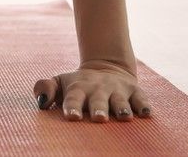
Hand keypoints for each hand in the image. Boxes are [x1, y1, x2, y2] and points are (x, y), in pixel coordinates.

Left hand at [33, 59, 151, 122]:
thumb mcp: (59, 82)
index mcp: (79, 88)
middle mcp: (98, 88)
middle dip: (99, 109)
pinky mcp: (134, 90)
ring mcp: (117, 89)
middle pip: (98, 99)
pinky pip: (140, 98)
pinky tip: (146, 114)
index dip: (72, 107)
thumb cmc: (78, 85)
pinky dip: (144, 105)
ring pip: (120, 99)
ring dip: (122, 108)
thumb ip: (46, 88)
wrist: (106, 68)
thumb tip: (40, 101)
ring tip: (125, 117)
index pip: (73, 97)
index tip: (73, 118)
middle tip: (99, 119)